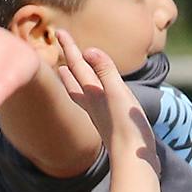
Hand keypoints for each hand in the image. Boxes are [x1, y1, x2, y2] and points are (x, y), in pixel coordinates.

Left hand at [52, 28, 151, 153]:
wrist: (132, 159)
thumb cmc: (126, 125)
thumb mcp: (118, 93)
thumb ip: (105, 71)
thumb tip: (89, 50)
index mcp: (94, 93)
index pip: (79, 66)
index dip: (70, 48)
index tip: (59, 32)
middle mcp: (93, 103)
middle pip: (75, 78)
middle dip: (68, 63)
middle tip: (59, 50)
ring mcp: (100, 115)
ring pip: (80, 91)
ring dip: (72, 80)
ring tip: (64, 72)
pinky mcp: (110, 125)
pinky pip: (92, 102)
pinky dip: (86, 93)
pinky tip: (92, 98)